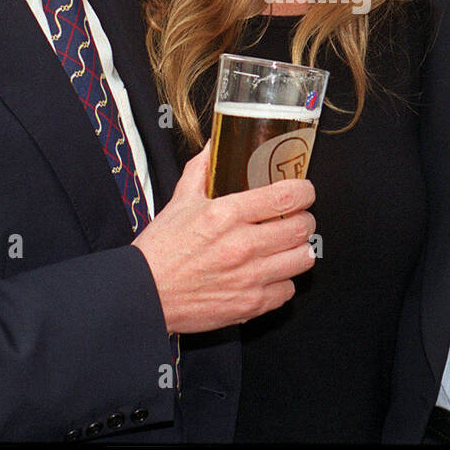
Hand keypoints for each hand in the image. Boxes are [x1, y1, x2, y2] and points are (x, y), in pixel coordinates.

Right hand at [133, 145, 315, 333]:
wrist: (145, 294)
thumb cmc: (161, 250)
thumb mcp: (180, 201)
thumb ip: (202, 170)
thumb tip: (215, 146)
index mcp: (226, 214)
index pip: (286, 196)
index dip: (304, 191)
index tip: (304, 191)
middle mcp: (242, 245)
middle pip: (301, 227)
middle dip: (304, 219)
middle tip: (296, 218)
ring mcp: (249, 277)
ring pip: (301, 259)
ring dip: (299, 249)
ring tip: (289, 245)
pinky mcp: (250, 304)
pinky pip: (288, 291)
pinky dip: (284, 282)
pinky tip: (271, 273)